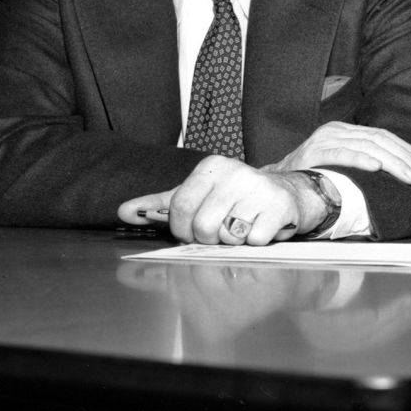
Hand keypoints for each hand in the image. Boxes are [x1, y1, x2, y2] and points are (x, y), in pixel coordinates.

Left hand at [118, 155, 320, 244]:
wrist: (288, 194)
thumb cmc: (236, 198)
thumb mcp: (198, 195)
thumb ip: (160, 205)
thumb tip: (122, 212)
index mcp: (211, 167)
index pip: (179, 208)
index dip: (182, 230)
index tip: (193, 230)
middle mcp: (235, 172)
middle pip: (202, 227)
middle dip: (209, 238)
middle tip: (222, 230)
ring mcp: (259, 189)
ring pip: (227, 235)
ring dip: (233, 241)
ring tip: (242, 227)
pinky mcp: (279, 207)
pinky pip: (253, 241)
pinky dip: (255, 243)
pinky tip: (261, 228)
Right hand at [266, 121, 410, 184]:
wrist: (277, 182)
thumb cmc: (312, 177)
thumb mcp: (340, 164)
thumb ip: (361, 161)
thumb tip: (396, 172)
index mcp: (344, 130)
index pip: (382, 136)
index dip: (406, 150)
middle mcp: (336, 130)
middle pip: (379, 141)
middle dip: (405, 159)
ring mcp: (325, 139)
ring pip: (367, 147)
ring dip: (392, 163)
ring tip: (409, 177)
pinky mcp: (314, 152)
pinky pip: (342, 154)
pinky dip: (361, 160)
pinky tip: (377, 167)